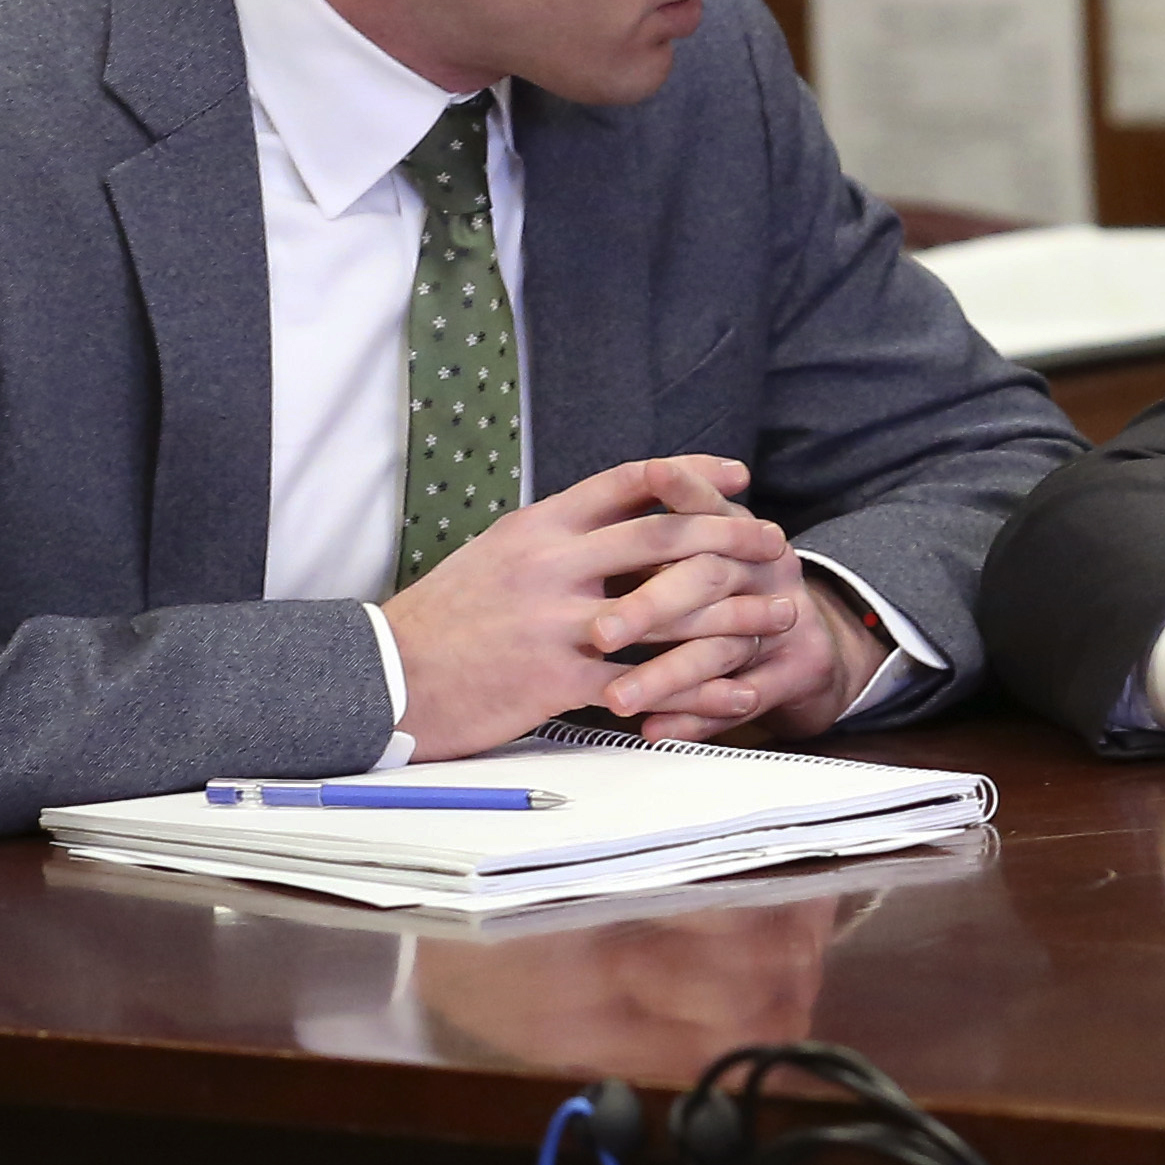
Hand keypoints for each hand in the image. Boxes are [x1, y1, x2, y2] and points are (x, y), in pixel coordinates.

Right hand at [381, 456, 805, 759]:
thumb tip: (610, 516)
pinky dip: (699, 689)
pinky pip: (646, 681)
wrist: (383, 677)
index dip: (692, 473)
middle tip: (776, 542)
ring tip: (780, 613)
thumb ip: (555, 537)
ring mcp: (556, 621)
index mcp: (540, 527)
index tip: (738, 476)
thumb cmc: (440, 619)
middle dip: (733, 535)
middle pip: (665, 536)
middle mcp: (553, 564)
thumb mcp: (494, 555)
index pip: (629, 481)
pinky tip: (736, 692)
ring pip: (669, 609)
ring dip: (736, 612)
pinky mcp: (555, 679)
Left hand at [623, 487, 894, 744]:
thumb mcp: (701, 552)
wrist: (805, 643)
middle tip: (600, 632)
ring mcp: (785, 619)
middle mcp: (764, 568)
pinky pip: (747, 698)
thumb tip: (584, 516)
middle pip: (710, 577)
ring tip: (616, 698)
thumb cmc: (729, 592)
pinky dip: (698, 717)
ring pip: (725, 647)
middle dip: (651, 605)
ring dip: (667, 676)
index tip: (653, 474)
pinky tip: (657, 729)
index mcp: (739, 531)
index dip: (686, 488)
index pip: (710, 502)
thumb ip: (656, 533)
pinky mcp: (797, 670)